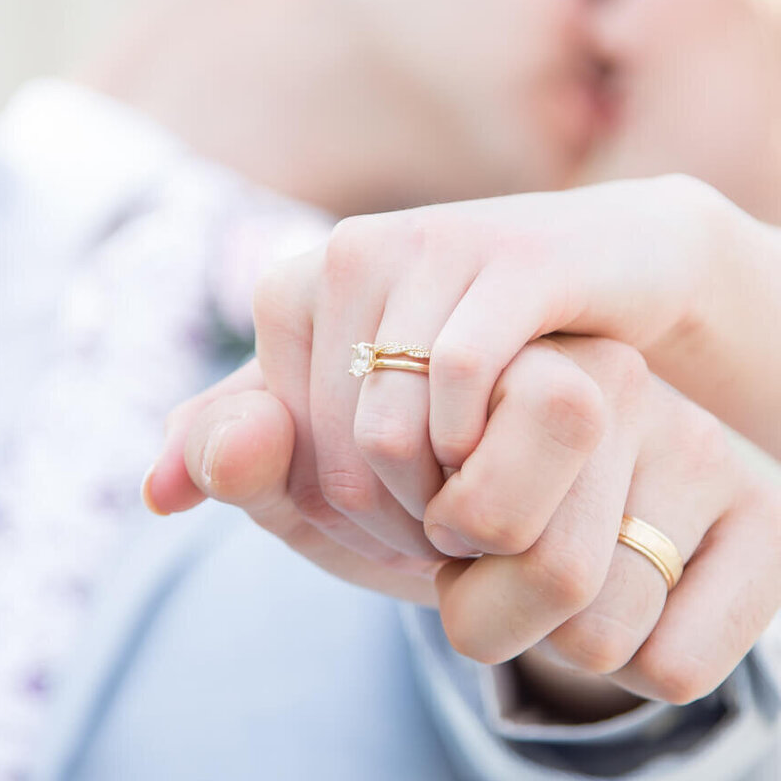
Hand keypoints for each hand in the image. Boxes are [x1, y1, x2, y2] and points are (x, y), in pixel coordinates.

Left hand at [217, 174, 727, 565]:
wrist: (624, 274)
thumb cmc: (481, 365)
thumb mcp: (356, 423)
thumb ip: (252, 454)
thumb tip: (156, 498)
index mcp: (296, 285)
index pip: (271, 447)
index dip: (336, 510)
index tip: (398, 522)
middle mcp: (349, 252)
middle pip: (331, 452)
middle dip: (394, 518)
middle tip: (452, 536)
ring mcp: (431, 244)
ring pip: (387, 430)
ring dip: (439, 501)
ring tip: (483, 517)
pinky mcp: (515, 256)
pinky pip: (457, 377)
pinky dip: (477, 450)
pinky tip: (513, 464)